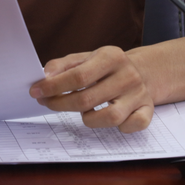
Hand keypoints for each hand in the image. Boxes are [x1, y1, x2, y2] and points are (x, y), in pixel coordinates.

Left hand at [28, 46, 153, 132]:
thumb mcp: (86, 57)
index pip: (78, 76)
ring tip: (84, 111)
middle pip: (88, 99)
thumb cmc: (107, 67)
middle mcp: (127, 75)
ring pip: (109, 117)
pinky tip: (108, 118)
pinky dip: (119, 127)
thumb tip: (45, 75)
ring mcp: (139, 94)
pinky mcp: (148, 110)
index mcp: (111, 56)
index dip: (53, 87)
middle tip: (48, 103)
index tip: (36, 92)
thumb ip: (64, 65)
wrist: (144, 71)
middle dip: (61, 104)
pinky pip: (132, 126)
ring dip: (89, 119)